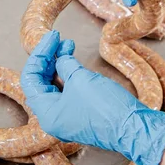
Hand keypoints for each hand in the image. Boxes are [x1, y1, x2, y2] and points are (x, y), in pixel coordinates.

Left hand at [20, 30, 164, 164]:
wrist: (134, 127)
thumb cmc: (106, 107)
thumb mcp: (80, 79)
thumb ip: (65, 66)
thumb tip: (60, 59)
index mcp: (46, 113)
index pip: (30, 79)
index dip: (39, 54)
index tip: (52, 37)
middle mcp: (53, 118)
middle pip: (41, 82)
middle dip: (49, 58)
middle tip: (59, 39)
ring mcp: (68, 117)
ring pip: (55, 86)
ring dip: (60, 64)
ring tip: (69, 45)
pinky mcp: (82, 114)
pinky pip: (68, 92)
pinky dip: (70, 75)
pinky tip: (75, 61)